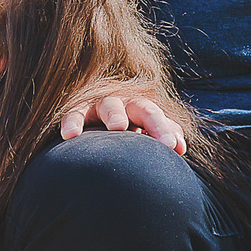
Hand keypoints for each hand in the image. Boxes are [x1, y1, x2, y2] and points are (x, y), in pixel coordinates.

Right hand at [58, 91, 186, 152]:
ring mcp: (100, 106)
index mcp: (142, 109)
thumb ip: (166, 134)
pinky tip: (70, 135)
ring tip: (119, 127)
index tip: (172, 147)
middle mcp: (124, 103)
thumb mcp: (147, 131)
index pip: (156, 115)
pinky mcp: (77, 111)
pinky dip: (72, 122)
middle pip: (141, 107)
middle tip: (162, 140)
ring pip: (109, 106)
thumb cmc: (127, 132)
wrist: (95, 127)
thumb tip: (180, 147)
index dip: (163, 128)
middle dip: (152, 121)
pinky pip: (74, 114)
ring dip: (115, 115)